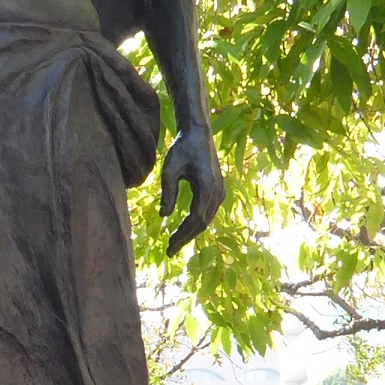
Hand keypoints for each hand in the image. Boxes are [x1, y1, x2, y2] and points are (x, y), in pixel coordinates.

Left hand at [160, 126, 223, 253]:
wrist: (199, 134)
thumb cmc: (182, 148)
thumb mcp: (169, 169)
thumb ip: (168, 192)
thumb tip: (164, 215)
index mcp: (207, 187)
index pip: (195, 219)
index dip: (182, 234)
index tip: (169, 245)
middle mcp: (218, 192)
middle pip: (203, 223)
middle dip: (186, 238)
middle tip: (170, 250)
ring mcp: (220, 192)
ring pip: (207, 219)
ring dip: (191, 233)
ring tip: (175, 243)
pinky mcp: (219, 190)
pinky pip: (209, 212)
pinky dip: (197, 223)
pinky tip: (184, 229)